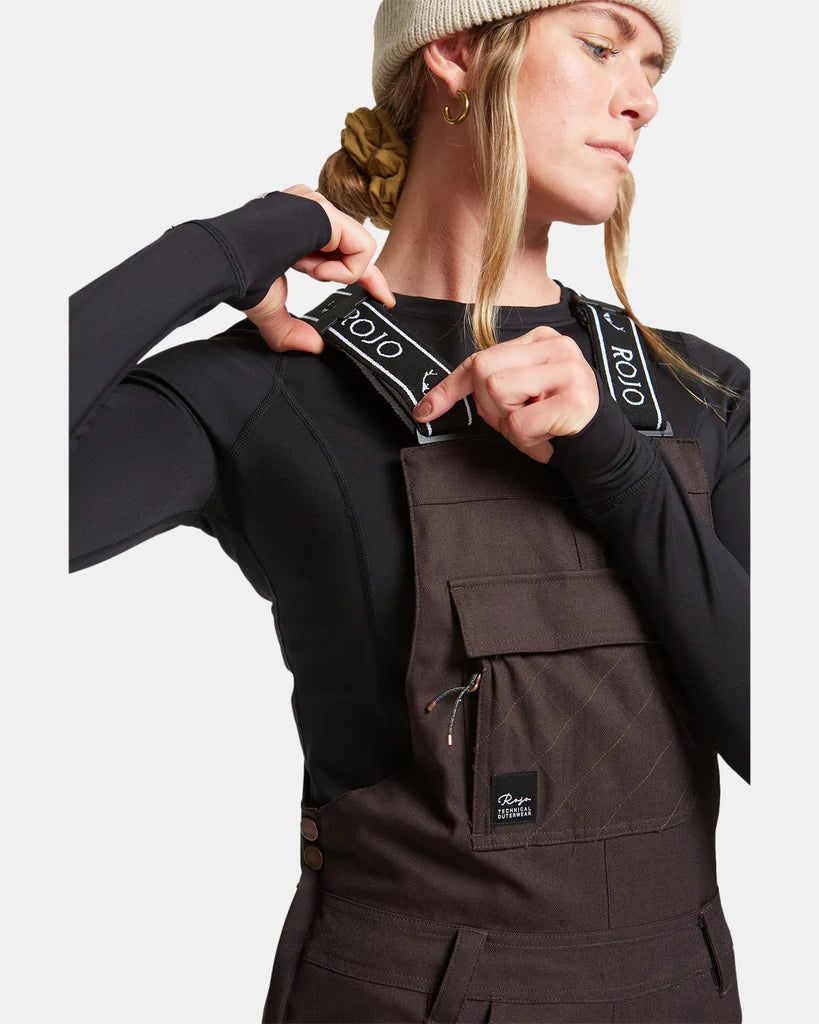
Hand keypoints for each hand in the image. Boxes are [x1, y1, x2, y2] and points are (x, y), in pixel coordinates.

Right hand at [244, 184, 394, 354]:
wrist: (222, 260)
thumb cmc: (236, 274)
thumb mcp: (270, 307)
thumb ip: (291, 330)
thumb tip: (315, 348)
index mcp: (295, 228)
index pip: (342, 249)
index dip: (367, 277)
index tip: (384, 298)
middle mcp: (308, 211)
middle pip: (353, 248)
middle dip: (348, 276)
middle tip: (339, 286)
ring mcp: (318, 206)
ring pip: (357, 249)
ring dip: (333, 273)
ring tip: (302, 270)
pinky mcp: (327, 212)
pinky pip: (362, 250)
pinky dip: (342, 271)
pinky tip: (313, 269)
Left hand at [411, 326, 598, 462]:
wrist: (601, 450)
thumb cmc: (554, 424)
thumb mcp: (515, 401)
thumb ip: (484, 392)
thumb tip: (428, 406)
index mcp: (539, 341)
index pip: (479, 359)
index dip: (448, 388)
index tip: (425, 411)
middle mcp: (556, 346)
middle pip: (484, 372)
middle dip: (491, 408)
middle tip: (521, 420)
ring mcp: (569, 369)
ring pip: (498, 392)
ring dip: (511, 423)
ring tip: (538, 425)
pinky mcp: (575, 399)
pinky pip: (522, 423)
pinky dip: (528, 440)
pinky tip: (550, 435)